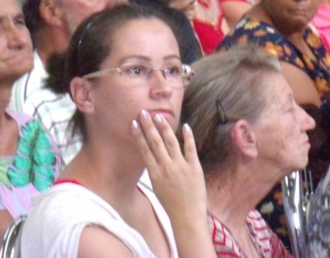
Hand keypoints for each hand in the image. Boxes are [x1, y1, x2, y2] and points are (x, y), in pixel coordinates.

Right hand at [131, 110, 207, 224]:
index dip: (139, 135)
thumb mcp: (157, 187)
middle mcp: (166, 167)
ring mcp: (181, 166)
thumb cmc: (171, 204)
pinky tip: (185, 126)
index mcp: (155, 174)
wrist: (187, 217)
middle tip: (144, 112)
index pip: (144, 149)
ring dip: (165, 127)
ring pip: (171, 142)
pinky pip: (190, 148)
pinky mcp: (194, 167)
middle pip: (156, 142)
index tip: (134, 123)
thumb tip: (152, 155)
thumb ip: (156, 170)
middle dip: (149, 126)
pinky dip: (188, 136)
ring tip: (159, 116)